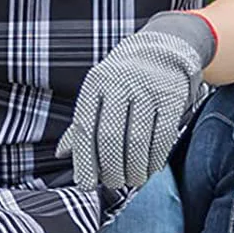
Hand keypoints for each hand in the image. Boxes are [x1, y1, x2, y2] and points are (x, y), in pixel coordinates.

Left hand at [55, 11, 216, 189]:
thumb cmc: (123, 80)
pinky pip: (162, 136)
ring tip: (132, 180)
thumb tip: (62, 153)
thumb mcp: (98, 93)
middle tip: (114, 183)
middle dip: (112, 169)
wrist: (164, 48)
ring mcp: (147, 88)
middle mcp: (120, 83)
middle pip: (111, 137)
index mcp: (95, 84)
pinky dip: (155, 159)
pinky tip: (150, 169)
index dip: (84, 161)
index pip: (85, 128)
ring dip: (134, 169)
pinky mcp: (172, 96)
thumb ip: (81, 123)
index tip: (86, 185)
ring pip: (137, 140)